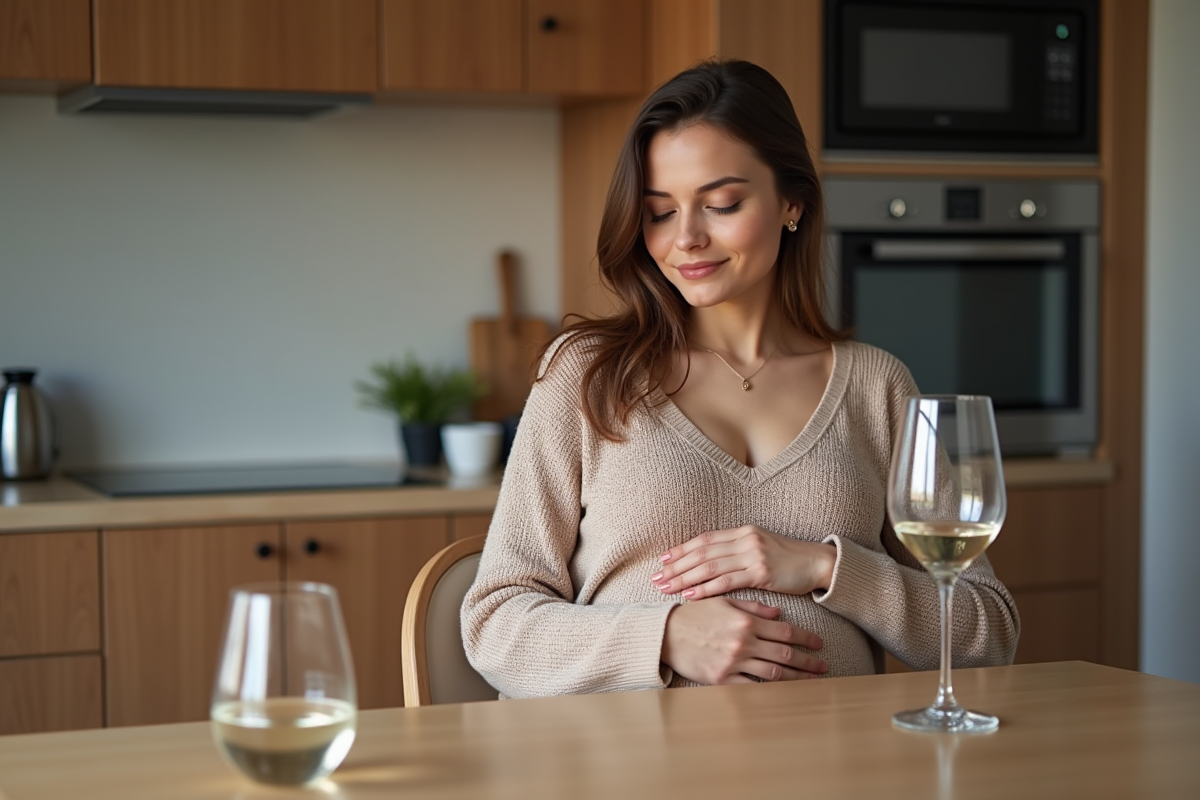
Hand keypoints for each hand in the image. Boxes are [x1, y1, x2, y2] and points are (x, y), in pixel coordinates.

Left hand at [651, 525, 835, 599]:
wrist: (817, 563)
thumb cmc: (787, 559)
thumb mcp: (760, 548)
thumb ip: (736, 550)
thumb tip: (710, 560)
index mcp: (742, 531)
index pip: (704, 539)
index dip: (682, 549)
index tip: (663, 559)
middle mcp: (745, 540)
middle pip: (702, 553)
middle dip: (677, 565)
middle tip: (656, 577)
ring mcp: (753, 555)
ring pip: (710, 567)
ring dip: (685, 578)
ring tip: (667, 588)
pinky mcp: (761, 573)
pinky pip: (727, 582)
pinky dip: (706, 589)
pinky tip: (690, 595)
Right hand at [661, 597, 826, 683]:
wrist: (665, 634)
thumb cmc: (694, 614)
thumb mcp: (724, 602)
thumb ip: (753, 607)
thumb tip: (778, 614)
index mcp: (746, 622)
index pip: (785, 631)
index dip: (805, 638)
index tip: (819, 643)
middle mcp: (743, 643)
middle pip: (784, 654)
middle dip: (807, 661)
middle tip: (823, 666)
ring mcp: (734, 663)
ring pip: (773, 674)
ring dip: (796, 678)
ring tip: (810, 681)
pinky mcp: (722, 679)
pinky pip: (752, 687)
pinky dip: (769, 690)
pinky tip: (782, 692)